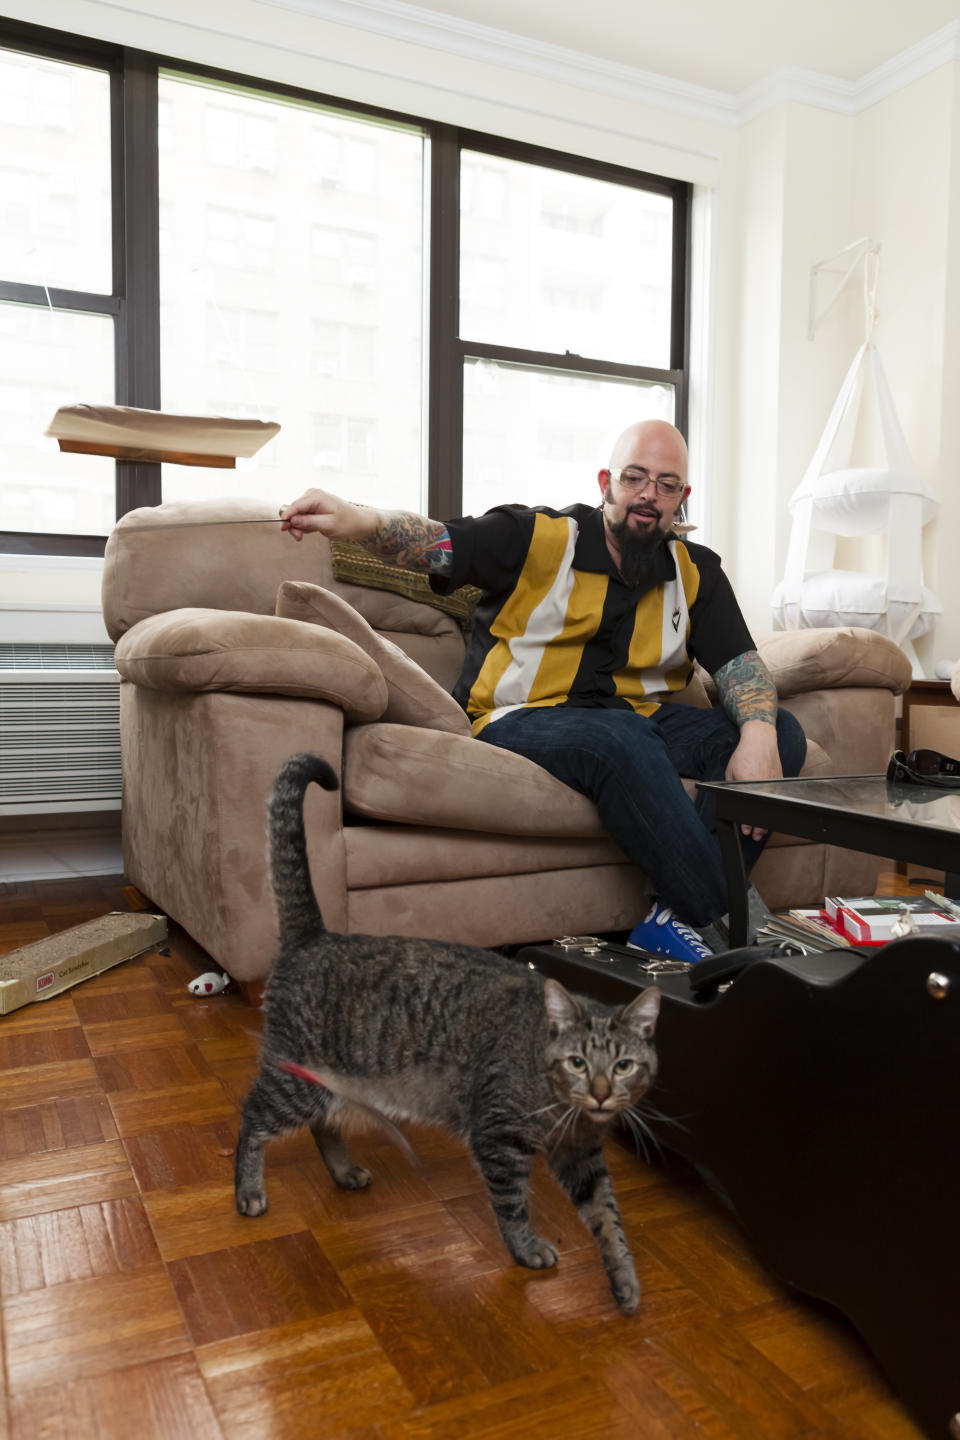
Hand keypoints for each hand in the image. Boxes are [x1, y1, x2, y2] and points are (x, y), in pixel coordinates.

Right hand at [279, 488, 375, 541]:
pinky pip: (301, 515)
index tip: (284, 529)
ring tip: (307, 534)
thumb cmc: (347, 523)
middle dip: (294, 524)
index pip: (294, 506)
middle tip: (299, 537)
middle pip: (292, 510)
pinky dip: (303, 524)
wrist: (357, 521)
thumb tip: (293, 520)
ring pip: (295, 514)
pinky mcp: (312, 505)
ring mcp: (311, 499)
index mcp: (316, 497)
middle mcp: (312, 495)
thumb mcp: (328, 525)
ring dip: (298, 526)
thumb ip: (309, 522)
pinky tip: (312, 528)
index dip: (286, 518)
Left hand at [725, 721, 782, 839]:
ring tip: (762, 830)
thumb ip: (732, 788)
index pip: (750, 809)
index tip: (747, 830)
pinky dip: (773, 807)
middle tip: (755, 835)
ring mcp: (774, 783)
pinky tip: (769, 814)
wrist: (760, 739)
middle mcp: (764, 785)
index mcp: (750, 783)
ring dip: (768, 819)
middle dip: (760, 827)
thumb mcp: (731, 772)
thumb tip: (732, 803)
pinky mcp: (781, 780)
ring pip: (773, 807)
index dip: (749, 823)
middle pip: (764, 812)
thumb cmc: (744, 755)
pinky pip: (777, 798)